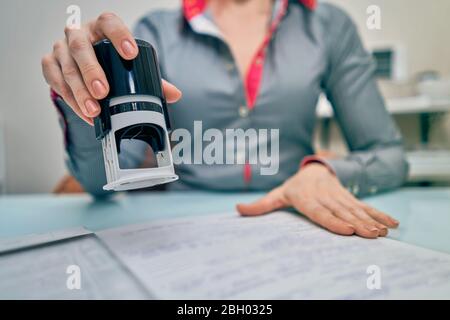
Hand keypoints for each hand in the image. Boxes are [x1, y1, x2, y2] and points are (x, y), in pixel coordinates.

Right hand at [41, 12, 181, 124]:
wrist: (84, 60)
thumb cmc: (110, 60)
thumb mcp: (129, 63)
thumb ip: (152, 77)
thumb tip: (175, 94)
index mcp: (102, 27)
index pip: (109, 22)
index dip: (119, 35)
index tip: (131, 53)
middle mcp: (78, 34)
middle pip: (81, 48)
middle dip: (92, 71)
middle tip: (104, 91)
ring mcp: (61, 48)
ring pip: (66, 67)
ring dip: (79, 91)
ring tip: (94, 110)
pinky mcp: (50, 64)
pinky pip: (55, 81)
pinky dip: (70, 100)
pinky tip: (85, 113)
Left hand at [237, 164, 398, 237]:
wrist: (315, 168)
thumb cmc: (294, 187)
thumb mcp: (277, 194)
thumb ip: (260, 205)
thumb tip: (237, 209)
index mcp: (306, 198)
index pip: (320, 211)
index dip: (332, 221)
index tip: (347, 230)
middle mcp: (325, 197)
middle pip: (342, 212)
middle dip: (358, 224)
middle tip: (371, 235)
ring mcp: (340, 197)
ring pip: (356, 209)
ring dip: (371, 221)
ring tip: (382, 232)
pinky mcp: (350, 198)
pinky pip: (365, 206)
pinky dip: (379, 214)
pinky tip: (391, 224)